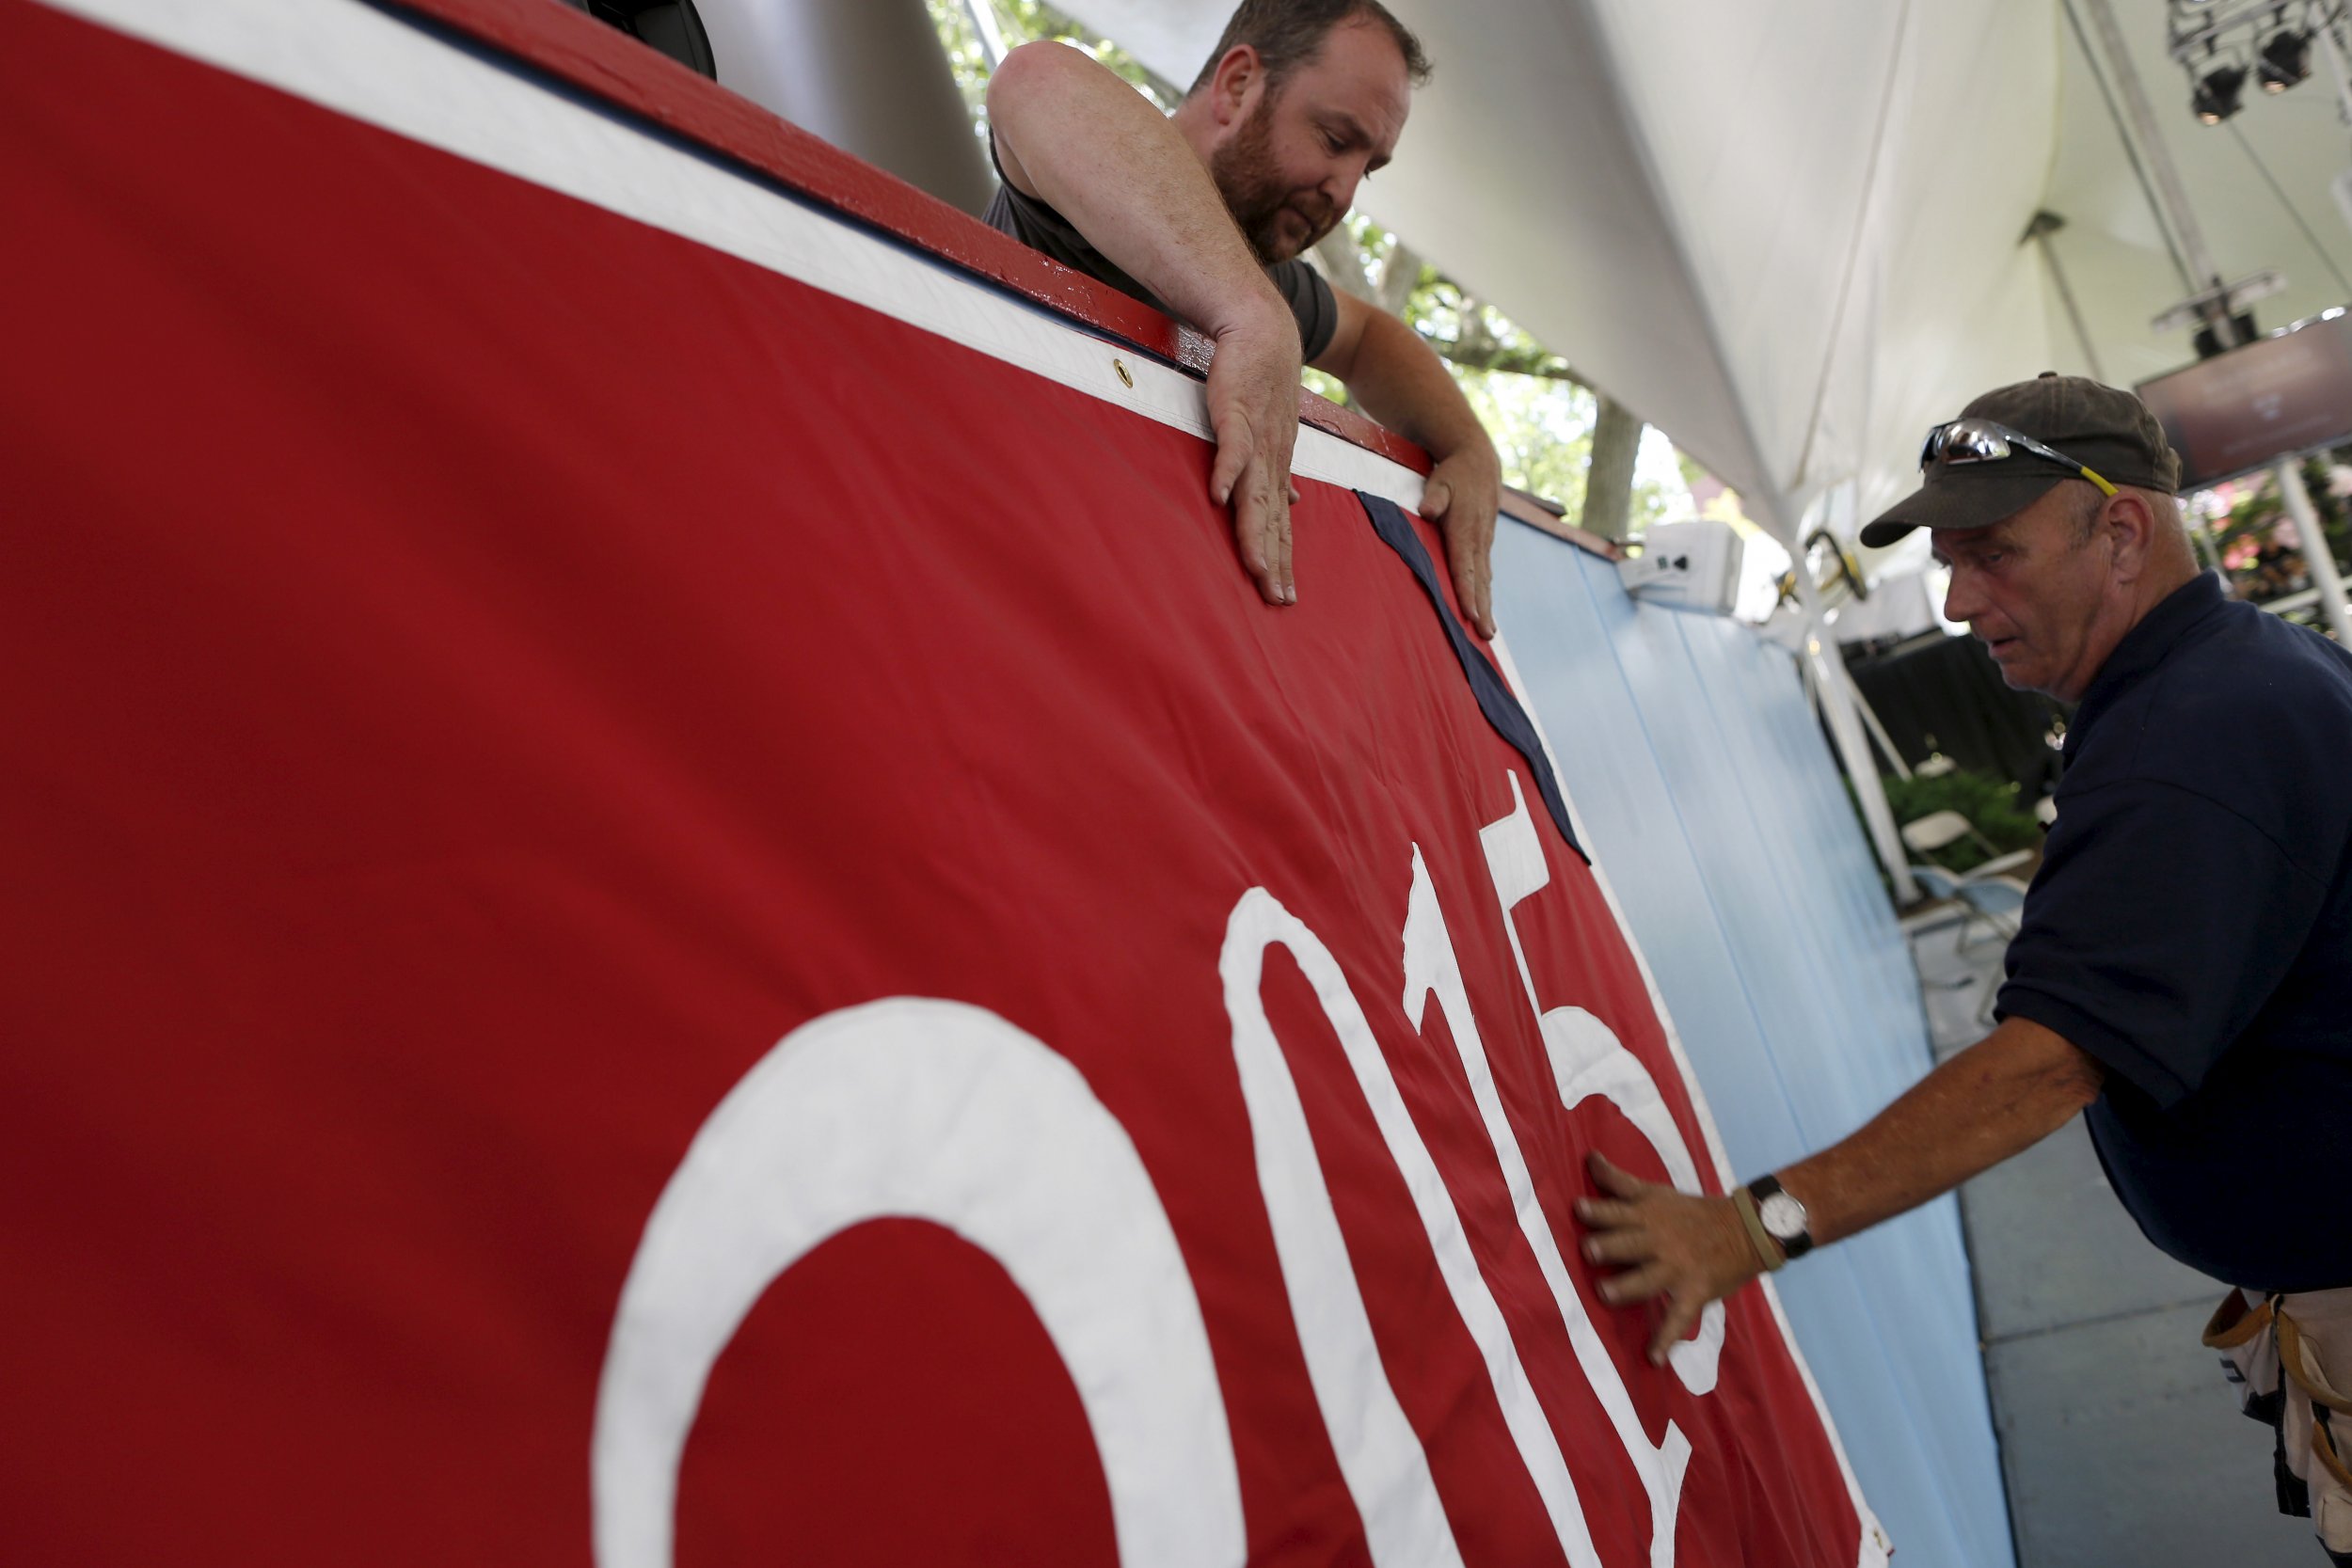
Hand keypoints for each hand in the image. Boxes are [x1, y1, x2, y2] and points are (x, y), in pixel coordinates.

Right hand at [1204, 304, 1301, 607]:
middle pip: (1271, 520)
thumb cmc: (1262, 384)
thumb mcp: (1272, 434)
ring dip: (1255, 532)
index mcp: (1276, 468)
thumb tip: (1292, 506)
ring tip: (1257, 567)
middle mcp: (1271, 460)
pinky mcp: (1236, 412)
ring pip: (1256, 493)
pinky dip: (1226, 471)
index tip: (1285, 597)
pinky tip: (1219, 498)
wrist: (1263, 330)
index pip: (1280, 524)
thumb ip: (1277, 473)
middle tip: (1279, 599)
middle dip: (1276, 561)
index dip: (1283, 560)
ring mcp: (1255, 438)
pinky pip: (1231, 447)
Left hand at [1420, 441, 1500, 637]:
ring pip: (1485, 580)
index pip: (1464, 566)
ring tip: (1488, 633)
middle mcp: (1478, 540)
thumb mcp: (1440, 480)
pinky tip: (1484, 610)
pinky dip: (1485, 594)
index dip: (1467, 591)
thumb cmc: (1454, 473)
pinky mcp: (1484, 543)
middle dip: (1482, 609)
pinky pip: (1485, 574)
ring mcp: (1484, 543)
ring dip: (1486, 606)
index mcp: (1465, 529)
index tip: (1469, 613)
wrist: (1480, 461)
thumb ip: (1433, 496)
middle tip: (1484, 635)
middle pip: (1480, 581)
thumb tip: (1427, 510)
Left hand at [1574, 1151, 1765, 1366]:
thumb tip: (1589, 1156)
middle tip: (1589, 1250)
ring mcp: (1677, 1268)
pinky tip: (1654, 1358)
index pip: (1619, 1211)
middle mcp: (1659, 1241)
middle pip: (1630, 1243)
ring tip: (1605, 1294)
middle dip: (1610, 1247)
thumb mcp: (1655, 1192)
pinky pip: (1679, 1318)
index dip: (1599, 1210)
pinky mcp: (1694, 1292)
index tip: (1578, 1208)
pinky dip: (1667, 1339)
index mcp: (1648, 1215)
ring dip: (1627, 1287)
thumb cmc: (1689, 1211)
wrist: (1745, 1229)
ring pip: (1647, 1279)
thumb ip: (1618, 1181)